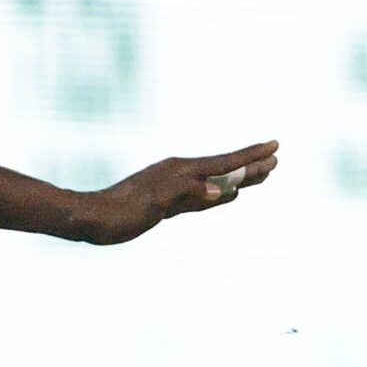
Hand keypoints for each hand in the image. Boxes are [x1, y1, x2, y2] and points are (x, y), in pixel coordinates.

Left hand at [73, 141, 279, 243]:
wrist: (88, 220)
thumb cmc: (118, 213)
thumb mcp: (152, 203)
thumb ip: (186, 193)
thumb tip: (222, 190)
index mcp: (179, 172)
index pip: (224, 162)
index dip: (251, 156)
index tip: (275, 146)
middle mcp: (179, 175)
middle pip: (224, 169)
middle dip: (251, 166)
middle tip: (277, 159)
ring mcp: (173, 188)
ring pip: (215, 182)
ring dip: (238, 178)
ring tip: (260, 175)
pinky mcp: (166, 203)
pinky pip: (201, 196)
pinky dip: (219, 194)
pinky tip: (225, 195)